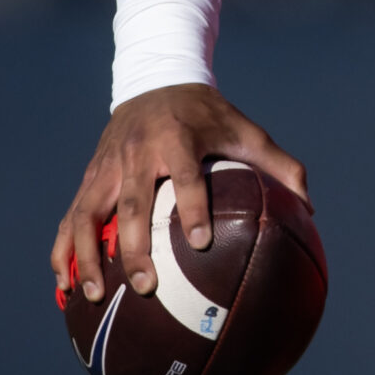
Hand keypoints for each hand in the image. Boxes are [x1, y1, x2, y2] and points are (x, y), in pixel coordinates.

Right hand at [49, 83, 307, 307]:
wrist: (155, 80)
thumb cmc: (208, 114)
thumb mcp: (245, 129)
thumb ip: (280, 165)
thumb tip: (311, 209)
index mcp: (178, 140)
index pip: (186, 176)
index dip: (192, 207)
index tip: (200, 242)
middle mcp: (137, 154)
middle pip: (132, 205)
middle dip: (135, 247)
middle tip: (146, 286)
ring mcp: (107, 167)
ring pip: (88, 213)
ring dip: (88, 255)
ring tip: (94, 294)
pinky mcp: (89, 178)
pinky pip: (71, 217)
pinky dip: (63, 250)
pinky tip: (63, 284)